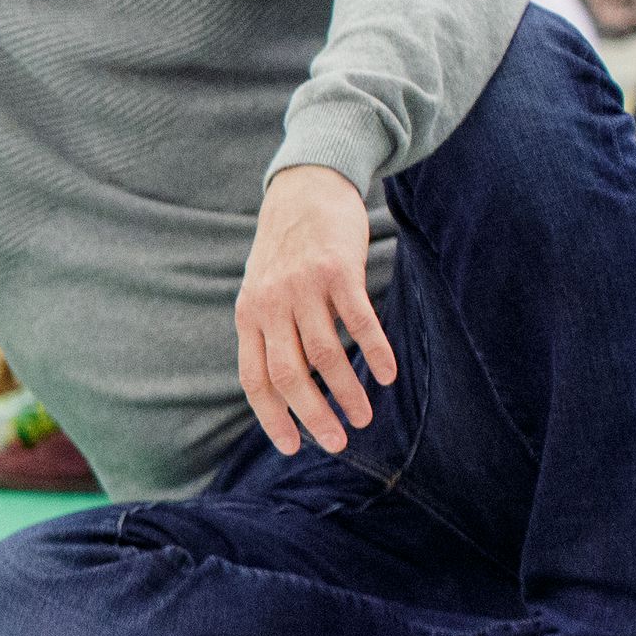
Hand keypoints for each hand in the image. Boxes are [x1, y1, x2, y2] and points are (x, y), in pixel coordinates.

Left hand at [234, 163, 394, 455]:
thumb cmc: (286, 250)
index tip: (292, 446)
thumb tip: (285, 387)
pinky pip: (359, 321)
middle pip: (289, 375)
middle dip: (312, 415)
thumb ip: (267, 332)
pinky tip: (387, 376)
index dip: (272, 416)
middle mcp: (270, 305)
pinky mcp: (338, 271)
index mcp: (248, 316)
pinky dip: (374, 352)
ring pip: (325, 354)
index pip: (255, 379)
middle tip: (337, 443)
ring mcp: (304, 288)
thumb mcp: (260, 290)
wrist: (304, 189)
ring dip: (347, 392)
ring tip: (364, 417)